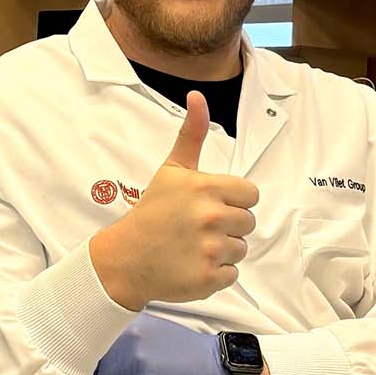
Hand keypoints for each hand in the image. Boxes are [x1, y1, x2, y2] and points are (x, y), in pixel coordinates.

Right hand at [89, 91, 258, 310]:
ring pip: (241, 249)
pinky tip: (193, 264)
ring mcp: (210, 250)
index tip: (209, 206)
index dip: (232, 200)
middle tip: (198, 228)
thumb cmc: (152, 212)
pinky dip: (216, 274)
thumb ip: (192, 134)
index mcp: (205, 188)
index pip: (250, 195)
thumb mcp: (171, 170)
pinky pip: (232, 274)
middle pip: (248, 222)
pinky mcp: (208, 278)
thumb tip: (197, 95)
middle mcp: (210, 217)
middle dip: (228, 226)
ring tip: (194, 247)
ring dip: (222, 250)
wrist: (125, 258)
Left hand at [91, 315, 228, 374]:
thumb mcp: (154, 339)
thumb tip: (98, 366)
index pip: (94, 349)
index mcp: (130, 322)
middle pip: (98, 373)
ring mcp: (133, 357)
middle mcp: (128, 335)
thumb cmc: (191, 359)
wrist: (223, 370)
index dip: (108, 369)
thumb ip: (126, 347)